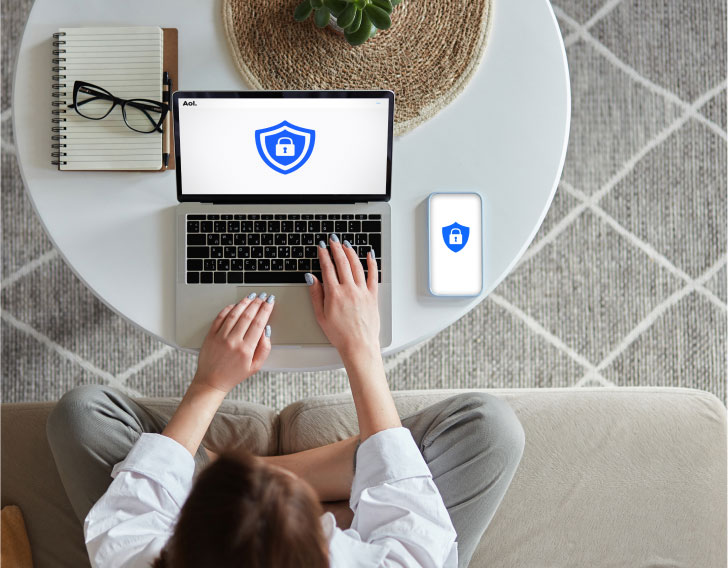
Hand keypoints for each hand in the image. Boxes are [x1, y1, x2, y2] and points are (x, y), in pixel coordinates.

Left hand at [193, 293, 273, 393]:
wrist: (211, 381)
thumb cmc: (234, 375)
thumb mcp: (255, 366)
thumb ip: (264, 348)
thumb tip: (266, 330)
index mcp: (246, 349)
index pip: (259, 323)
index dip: (266, 310)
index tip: (270, 302)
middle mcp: (233, 341)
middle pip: (248, 316)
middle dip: (257, 303)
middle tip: (262, 296)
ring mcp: (220, 337)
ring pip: (234, 314)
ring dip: (244, 303)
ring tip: (251, 297)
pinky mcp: (210, 335)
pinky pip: (220, 317)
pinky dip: (228, 309)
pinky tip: (235, 305)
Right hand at [307, 235, 379, 356]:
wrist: (359, 345)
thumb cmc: (340, 334)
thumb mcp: (321, 315)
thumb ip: (316, 294)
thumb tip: (311, 278)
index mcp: (334, 294)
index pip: (327, 268)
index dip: (323, 255)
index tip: (321, 247)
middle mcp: (349, 289)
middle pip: (342, 263)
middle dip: (336, 248)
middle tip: (332, 240)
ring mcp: (362, 291)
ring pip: (356, 266)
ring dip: (350, 252)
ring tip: (345, 244)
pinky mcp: (373, 295)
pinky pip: (373, 275)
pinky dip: (372, 263)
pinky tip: (369, 255)